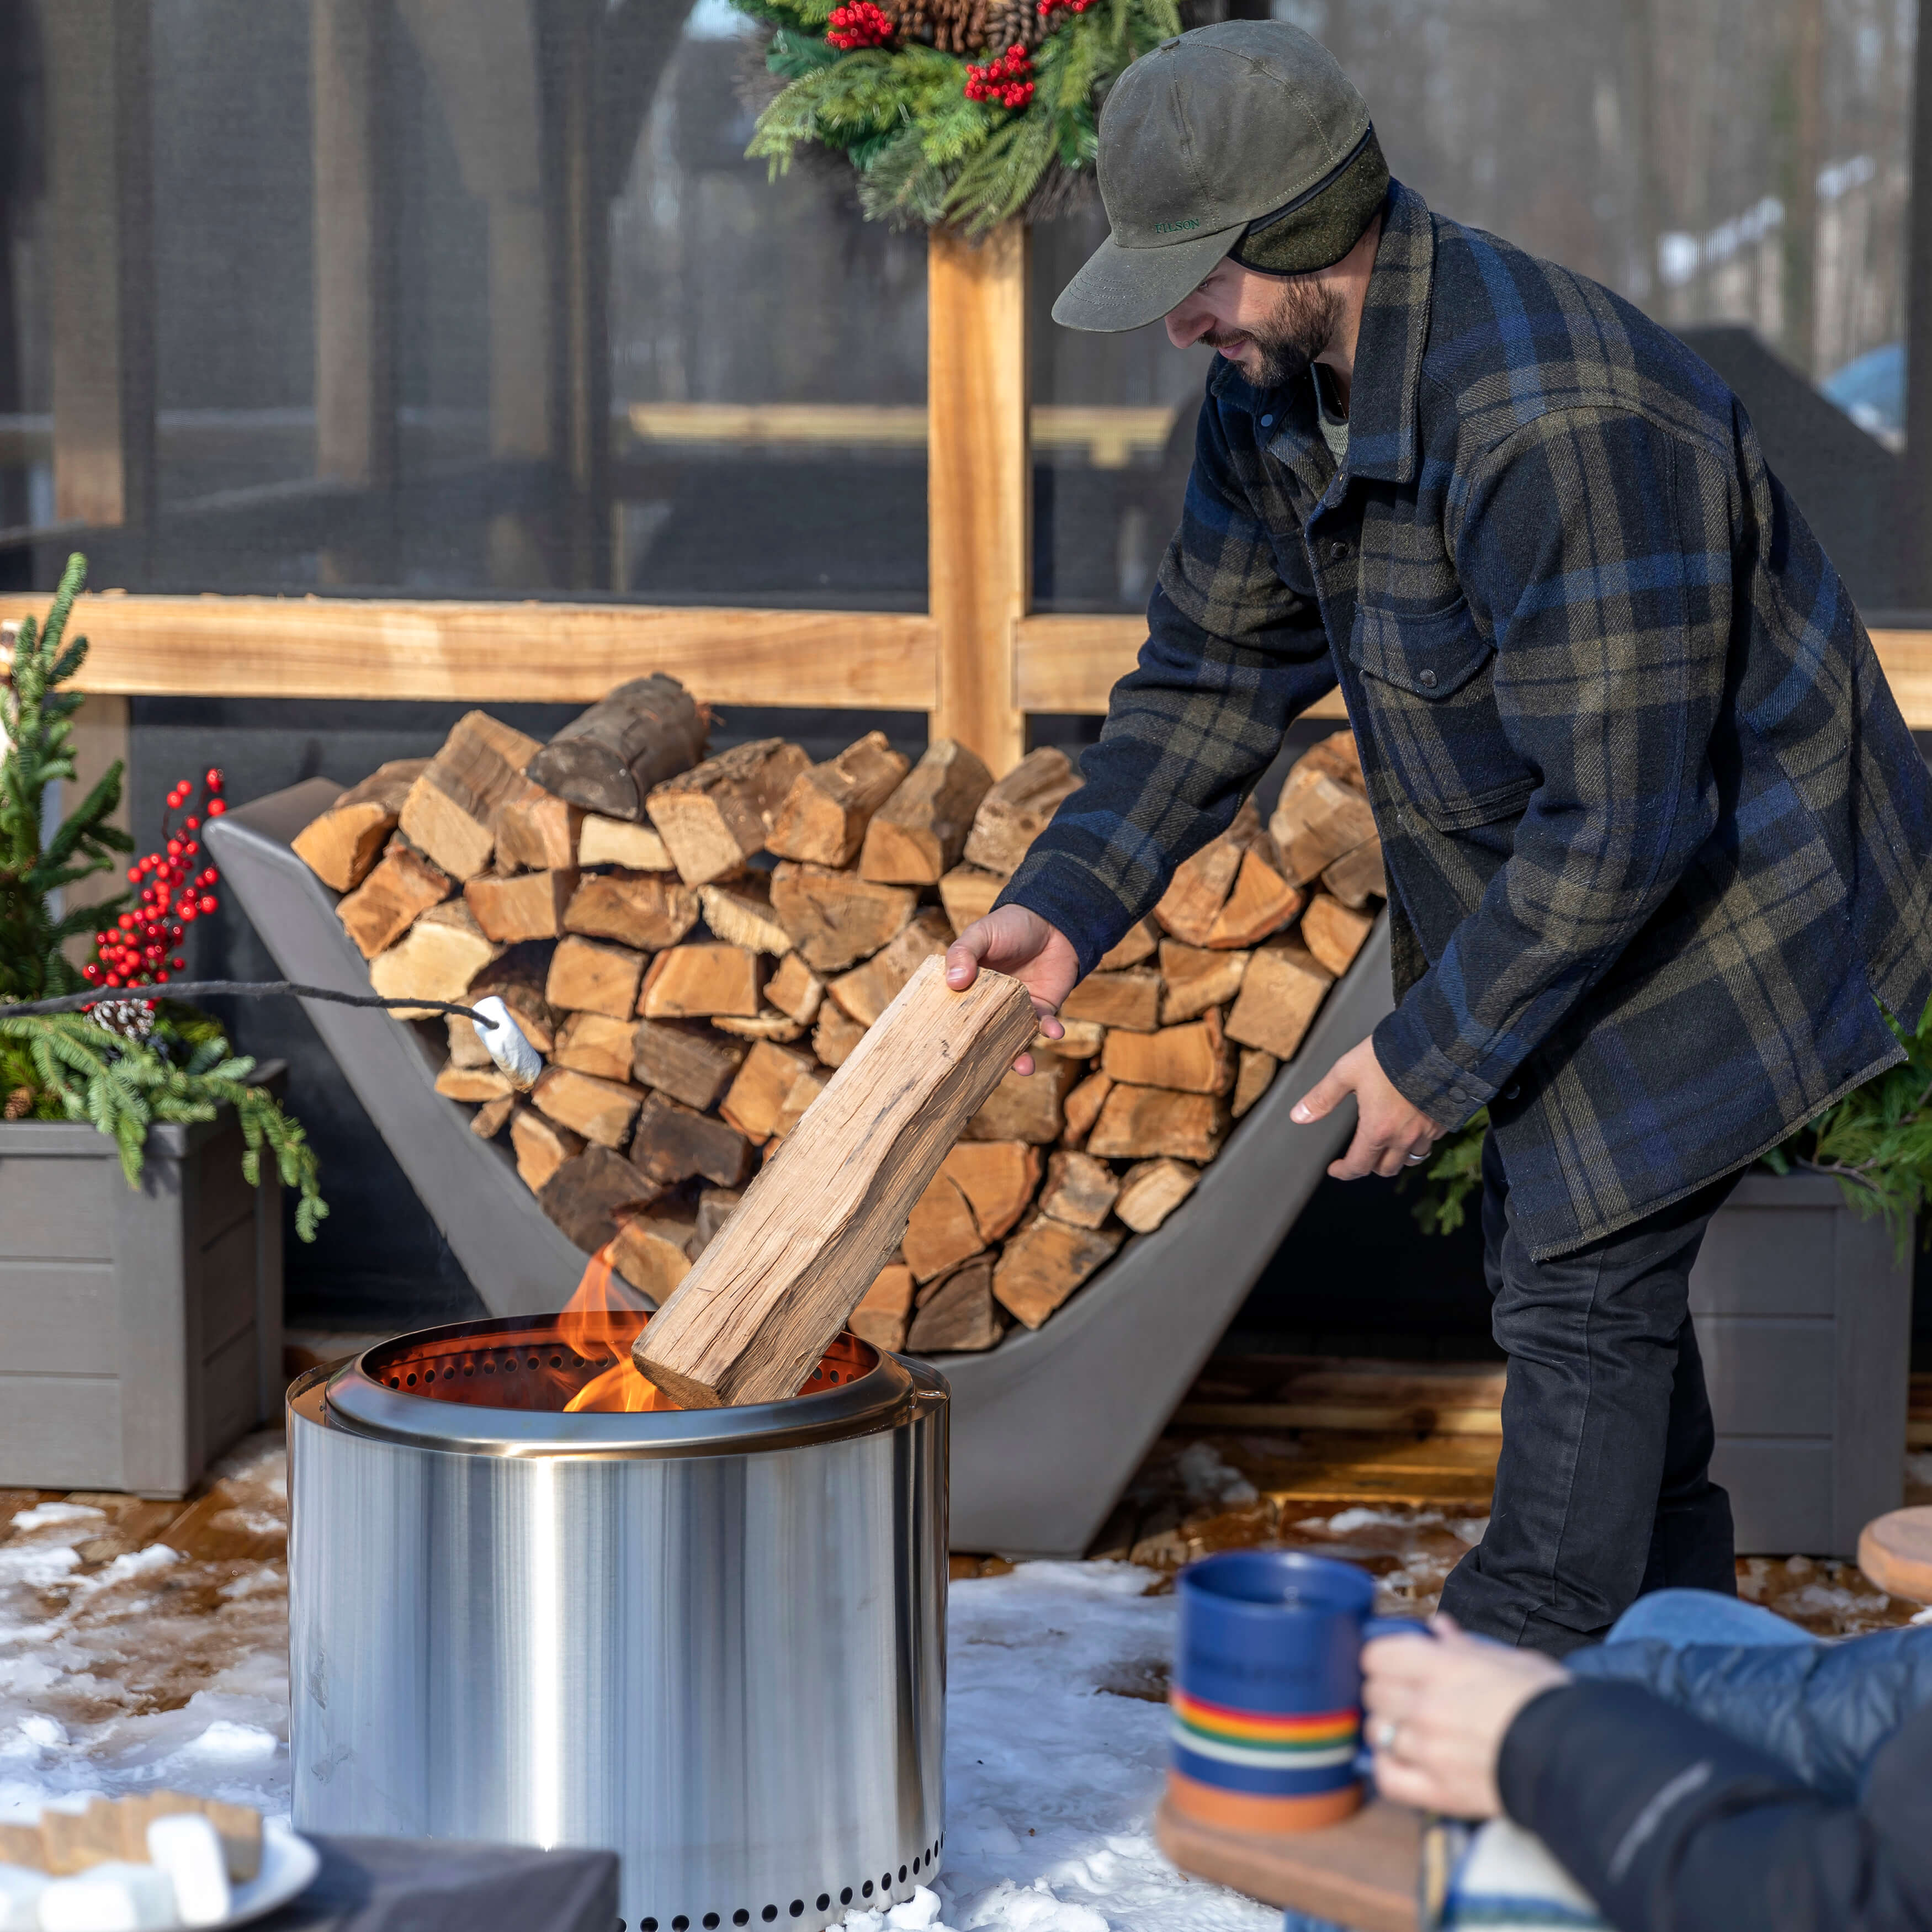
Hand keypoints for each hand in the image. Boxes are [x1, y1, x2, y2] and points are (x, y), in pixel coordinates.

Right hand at [945, 906, 1080, 1074]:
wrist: (1053, 919)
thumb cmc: (1010, 924)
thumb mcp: (981, 933)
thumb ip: (964, 953)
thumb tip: (954, 982)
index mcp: (968, 989)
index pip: (953, 1016)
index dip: (947, 1034)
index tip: (940, 1056)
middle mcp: (991, 1005)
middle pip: (982, 1037)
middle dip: (982, 1059)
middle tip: (979, 1074)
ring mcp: (1017, 1010)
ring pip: (1014, 1040)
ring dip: (1020, 1057)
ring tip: (1023, 1066)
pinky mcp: (1042, 1009)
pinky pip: (1044, 1026)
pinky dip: (1049, 1031)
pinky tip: (1053, 1031)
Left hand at [1291, 1035, 1444, 1178]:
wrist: (1435, 1041)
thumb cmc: (1389, 1055)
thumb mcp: (1346, 1072)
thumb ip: (1322, 1097)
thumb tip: (1298, 1116)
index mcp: (1378, 1128)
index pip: (1359, 1166)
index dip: (1344, 1172)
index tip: (1336, 1169)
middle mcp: (1404, 1136)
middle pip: (1386, 1169)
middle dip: (1370, 1166)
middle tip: (1359, 1155)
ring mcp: (1428, 1130)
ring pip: (1412, 1158)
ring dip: (1397, 1156)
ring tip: (1386, 1145)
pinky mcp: (1444, 1120)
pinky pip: (1431, 1141)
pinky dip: (1419, 1140)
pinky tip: (1411, 1126)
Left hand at [1362, 1616, 1570, 1818]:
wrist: (1575, 1755)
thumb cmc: (1546, 1700)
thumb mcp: (1509, 1658)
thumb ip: (1463, 1644)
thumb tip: (1437, 1627)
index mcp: (1442, 1666)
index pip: (1375, 1655)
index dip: (1382, 1657)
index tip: (1394, 1663)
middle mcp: (1427, 1705)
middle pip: (1372, 1692)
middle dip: (1384, 1690)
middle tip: (1405, 1695)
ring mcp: (1428, 1750)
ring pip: (1375, 1732)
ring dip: (1387, 1728)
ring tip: (1409, 1728)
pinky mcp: (1438, 1790)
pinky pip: (1387, 1777)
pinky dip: (1388, 1767)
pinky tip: (1403, 1760)